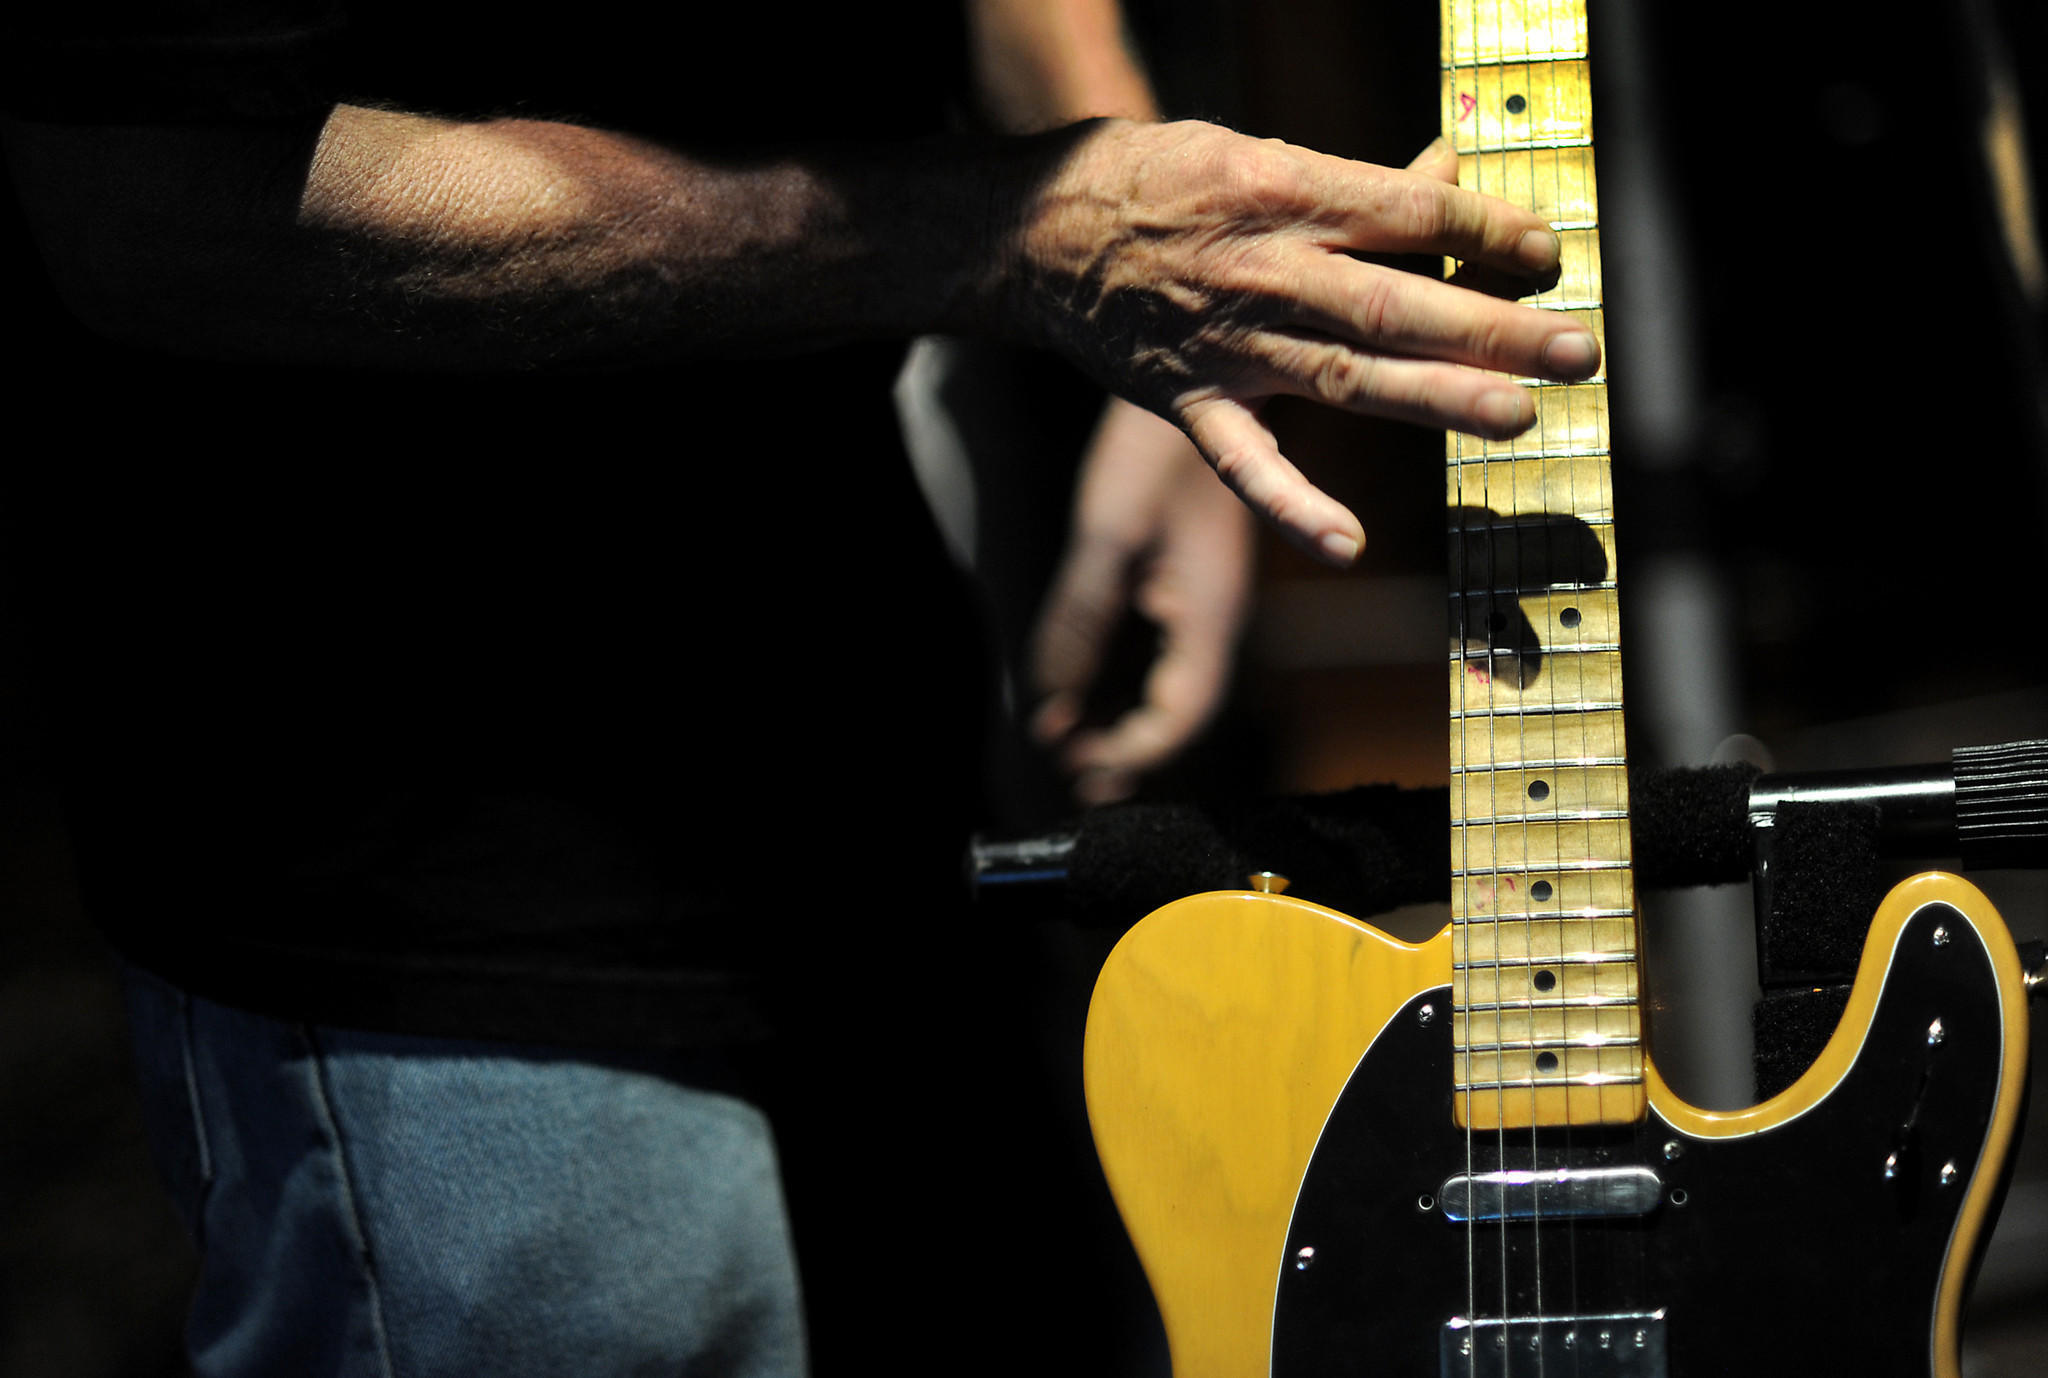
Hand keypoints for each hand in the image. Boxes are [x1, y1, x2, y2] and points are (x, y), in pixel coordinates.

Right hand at [1009, 121, 1596, 564]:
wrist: (1046, 231)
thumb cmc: (1165, 182)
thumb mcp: (1262, 156)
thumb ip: (1361, 183)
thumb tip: (1452, 174)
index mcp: (1287, 194)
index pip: (1409, 215)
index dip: (1486, 234)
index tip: (1549, 253)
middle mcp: (1265, 272)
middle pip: (1396, 304)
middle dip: (1491, 328)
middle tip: (1573, 351)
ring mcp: (1229, 345)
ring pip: (1345, 377)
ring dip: (1435, 400)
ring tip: (1517, 416)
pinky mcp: (1191, 402)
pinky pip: (1243, 462)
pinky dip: (1291, 503)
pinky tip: (1346, 545)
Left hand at [1031, 397, 1254, 804]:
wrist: (1197, 368)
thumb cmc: (1156, 449)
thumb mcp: (1107, 535)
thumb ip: (1078, 624)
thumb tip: (1047, 705)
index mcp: (1210, 611)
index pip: (1181, 713)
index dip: (1134, 752)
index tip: (1082, 770)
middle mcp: (1213, 612)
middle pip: (1178, 706)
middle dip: (1128, 747)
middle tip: (1075, 776)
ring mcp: (1201, 592)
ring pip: (1168, 679)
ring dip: (1123, 716)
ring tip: (1072, 744)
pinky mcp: (1185, 570)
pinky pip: (1158, 643)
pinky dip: (1123, 675)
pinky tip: (1086, 684)